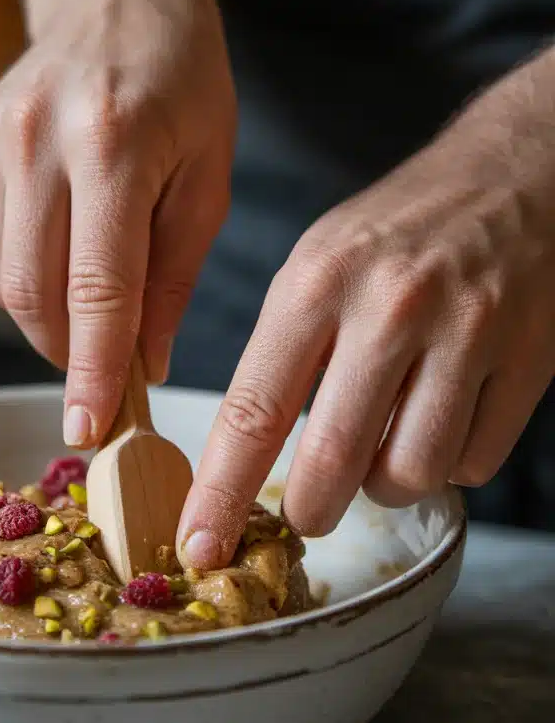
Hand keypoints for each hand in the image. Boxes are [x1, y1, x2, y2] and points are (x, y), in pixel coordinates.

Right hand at [0, 0, 235, 446]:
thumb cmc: (184, 86)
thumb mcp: (209, 176)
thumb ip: (174, 273)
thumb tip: (143, 363)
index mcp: (113, 144)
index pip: (97, 288)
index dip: (93, 369)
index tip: (89, 429)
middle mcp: (37, 139)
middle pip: (35, 293)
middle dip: (70, 353)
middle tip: (106, 375)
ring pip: (5, 279)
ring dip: (50, 316)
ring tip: (95, 301)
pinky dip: (29, 273)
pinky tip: (65, 245)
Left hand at [178, 49, 554, 568]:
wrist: (515, 176)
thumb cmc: (399, 230)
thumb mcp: (316, 265)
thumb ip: (281, 353)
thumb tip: (243, 455)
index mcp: (317, 282)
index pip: (253, 409)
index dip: (221, 492)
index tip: (199, 545)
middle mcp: (390, 307)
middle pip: (334, 459)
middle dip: (309, 510)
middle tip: (305, 512)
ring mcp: (466, 334)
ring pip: (410, 473)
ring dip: (384, 485)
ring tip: (382, 443)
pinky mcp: (527, 361)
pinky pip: (472, 463)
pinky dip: (447, 463)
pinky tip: (439, 420)